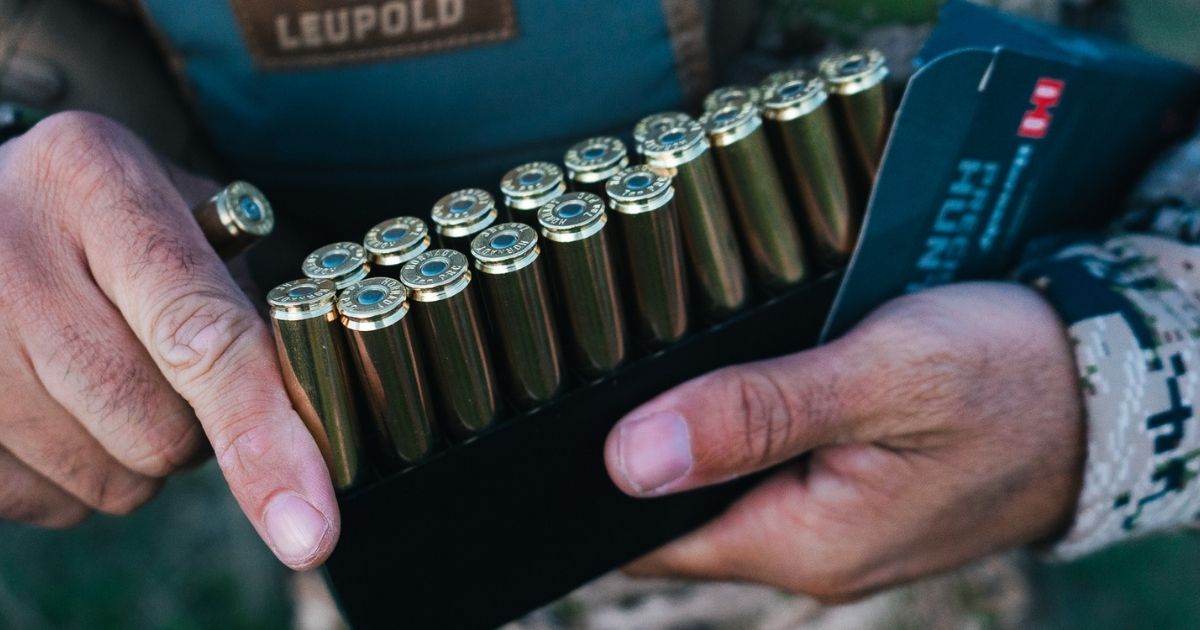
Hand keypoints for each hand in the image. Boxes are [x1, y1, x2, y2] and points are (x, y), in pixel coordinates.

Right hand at [0, 112, 337, 569]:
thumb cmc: (98, 213)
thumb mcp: (173, 207)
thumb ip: (243, 297)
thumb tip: (302, 428)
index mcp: (95, 182)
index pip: (202, 334)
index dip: (264, 437)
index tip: (310, 526)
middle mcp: (7, 251)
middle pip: (159, 428)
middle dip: (197, 430)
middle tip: (174, 374)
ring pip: (108, 479)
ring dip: (137, 459)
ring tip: (105, 378)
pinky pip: (46, 504)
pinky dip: (75, 481)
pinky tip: (54, 407)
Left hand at [604, 282, 1084, 600]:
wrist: (1103, 391)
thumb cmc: (1005, 376)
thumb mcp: (880, 376)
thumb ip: (755, 416)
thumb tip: (628, 460)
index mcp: (804, 544)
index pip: (646, 539)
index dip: (596, 481)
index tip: (574, 410)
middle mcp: (809, 554)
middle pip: (676, 515)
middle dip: (644, 449)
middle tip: (630, 361)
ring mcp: (832, 532)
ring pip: (720, 491)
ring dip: (699, 436)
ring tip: (688, 363)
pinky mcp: (850, 500)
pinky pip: (767, 475)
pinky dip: (745, 432)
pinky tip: (749, 383)